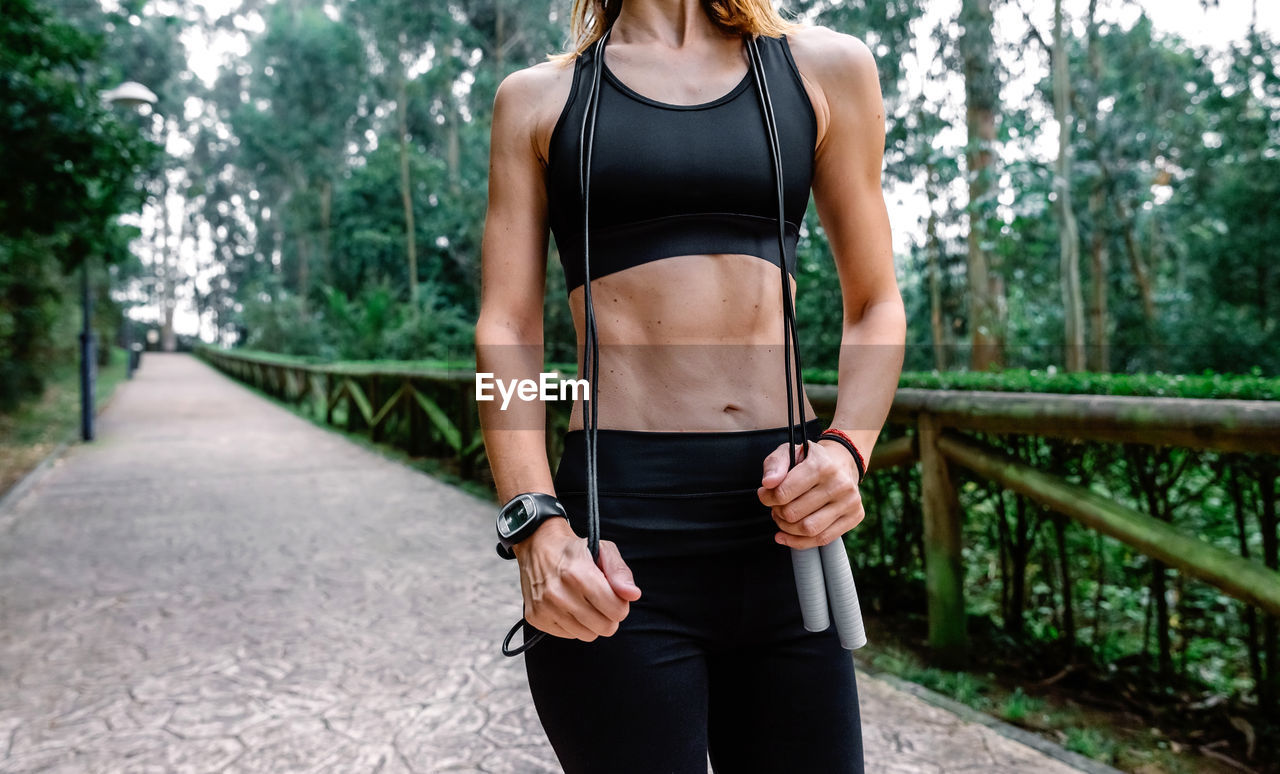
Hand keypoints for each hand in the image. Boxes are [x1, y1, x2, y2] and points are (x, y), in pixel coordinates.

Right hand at [513, 520, 641, 640]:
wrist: (538, 545)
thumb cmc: (575, 550)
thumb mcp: (604, 550)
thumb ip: (620, 572)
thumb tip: (633, 595)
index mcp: (578, 574)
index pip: (616, 611)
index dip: (621, 604)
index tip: (613, 595)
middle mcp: (558, 593)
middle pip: (604, 627)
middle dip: (608, 616)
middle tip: (600, 600)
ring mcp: (544, 607)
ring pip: (587, 635)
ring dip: (591, 622)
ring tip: (583, 602)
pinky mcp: (536, 618)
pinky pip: (569, 635)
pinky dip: (573, 624)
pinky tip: (568, 606)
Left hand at [757, 438, 864, 549]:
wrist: (842, 461)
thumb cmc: (811, 459)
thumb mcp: (789, 452)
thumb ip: (774, 465)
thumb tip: (768, 483)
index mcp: (821, 465)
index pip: (783, 493)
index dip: (767, 497)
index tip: (765, 495)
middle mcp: (839, 484)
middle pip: (793, 514)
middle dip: (777, 512)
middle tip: (776, 506)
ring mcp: (849, 502)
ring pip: (807, 530)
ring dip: (787, 528)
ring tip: (783, 518)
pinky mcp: (855, 516)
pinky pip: (822, 540)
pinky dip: (799, 542)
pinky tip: (786, 535)